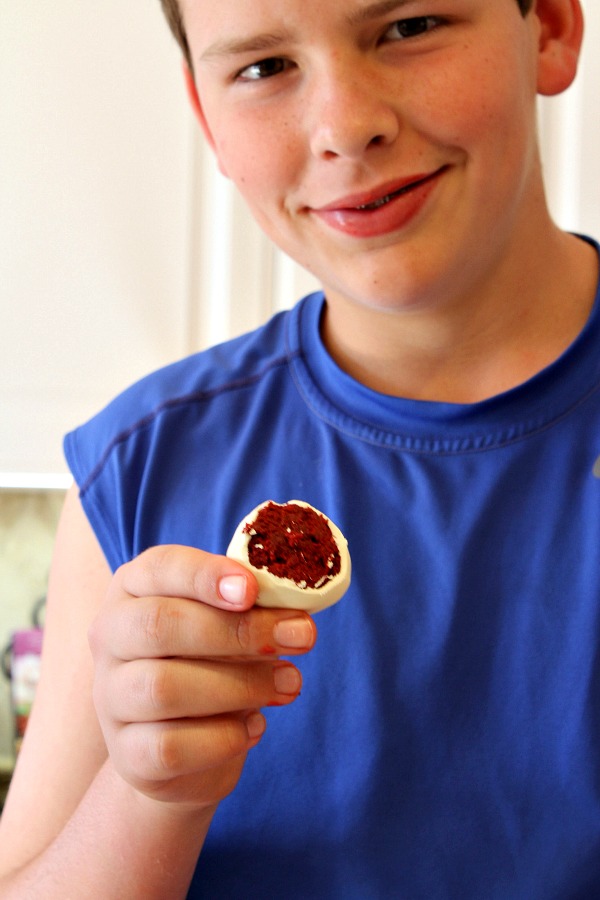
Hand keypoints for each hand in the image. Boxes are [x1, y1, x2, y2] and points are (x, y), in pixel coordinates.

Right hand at [89, 545, 316, 810]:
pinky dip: (223, 738)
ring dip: (241, 685)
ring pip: (164, 688)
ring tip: (290, 683)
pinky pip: (169, 747)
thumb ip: (253, 610)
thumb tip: (295, 617)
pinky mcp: (125, 755)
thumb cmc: (212, 662)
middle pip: (160, 625)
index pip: (159, 567)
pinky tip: (254, 728)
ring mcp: (110, 698)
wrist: (186, 748)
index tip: (252, 589)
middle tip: (301, 637)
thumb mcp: (231, 623)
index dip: (206, 575)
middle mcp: (110, 636)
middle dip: (238, 631)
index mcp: (133, 588)